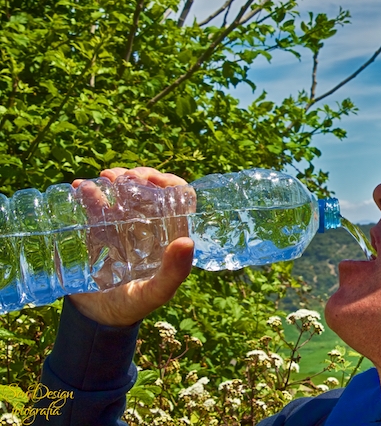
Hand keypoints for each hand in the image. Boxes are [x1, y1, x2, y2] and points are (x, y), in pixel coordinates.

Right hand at [68, 167, 194, 326]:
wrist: (96, 319)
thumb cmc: (133, 307)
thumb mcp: (155, 293)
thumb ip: (174, 273)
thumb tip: (188, 241)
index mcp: (168, 235)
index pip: (178, 198)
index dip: (169, 183)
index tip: (151, 179)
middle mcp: (148, 225)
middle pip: (148, 190)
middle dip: (136, 176)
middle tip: (123, 177)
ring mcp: (121, 226)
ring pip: (121, 192)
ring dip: (113, 179)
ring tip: (102, 179)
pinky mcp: (97, 230)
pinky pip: (94, 204)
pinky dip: (86, 191)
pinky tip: (78, 187)